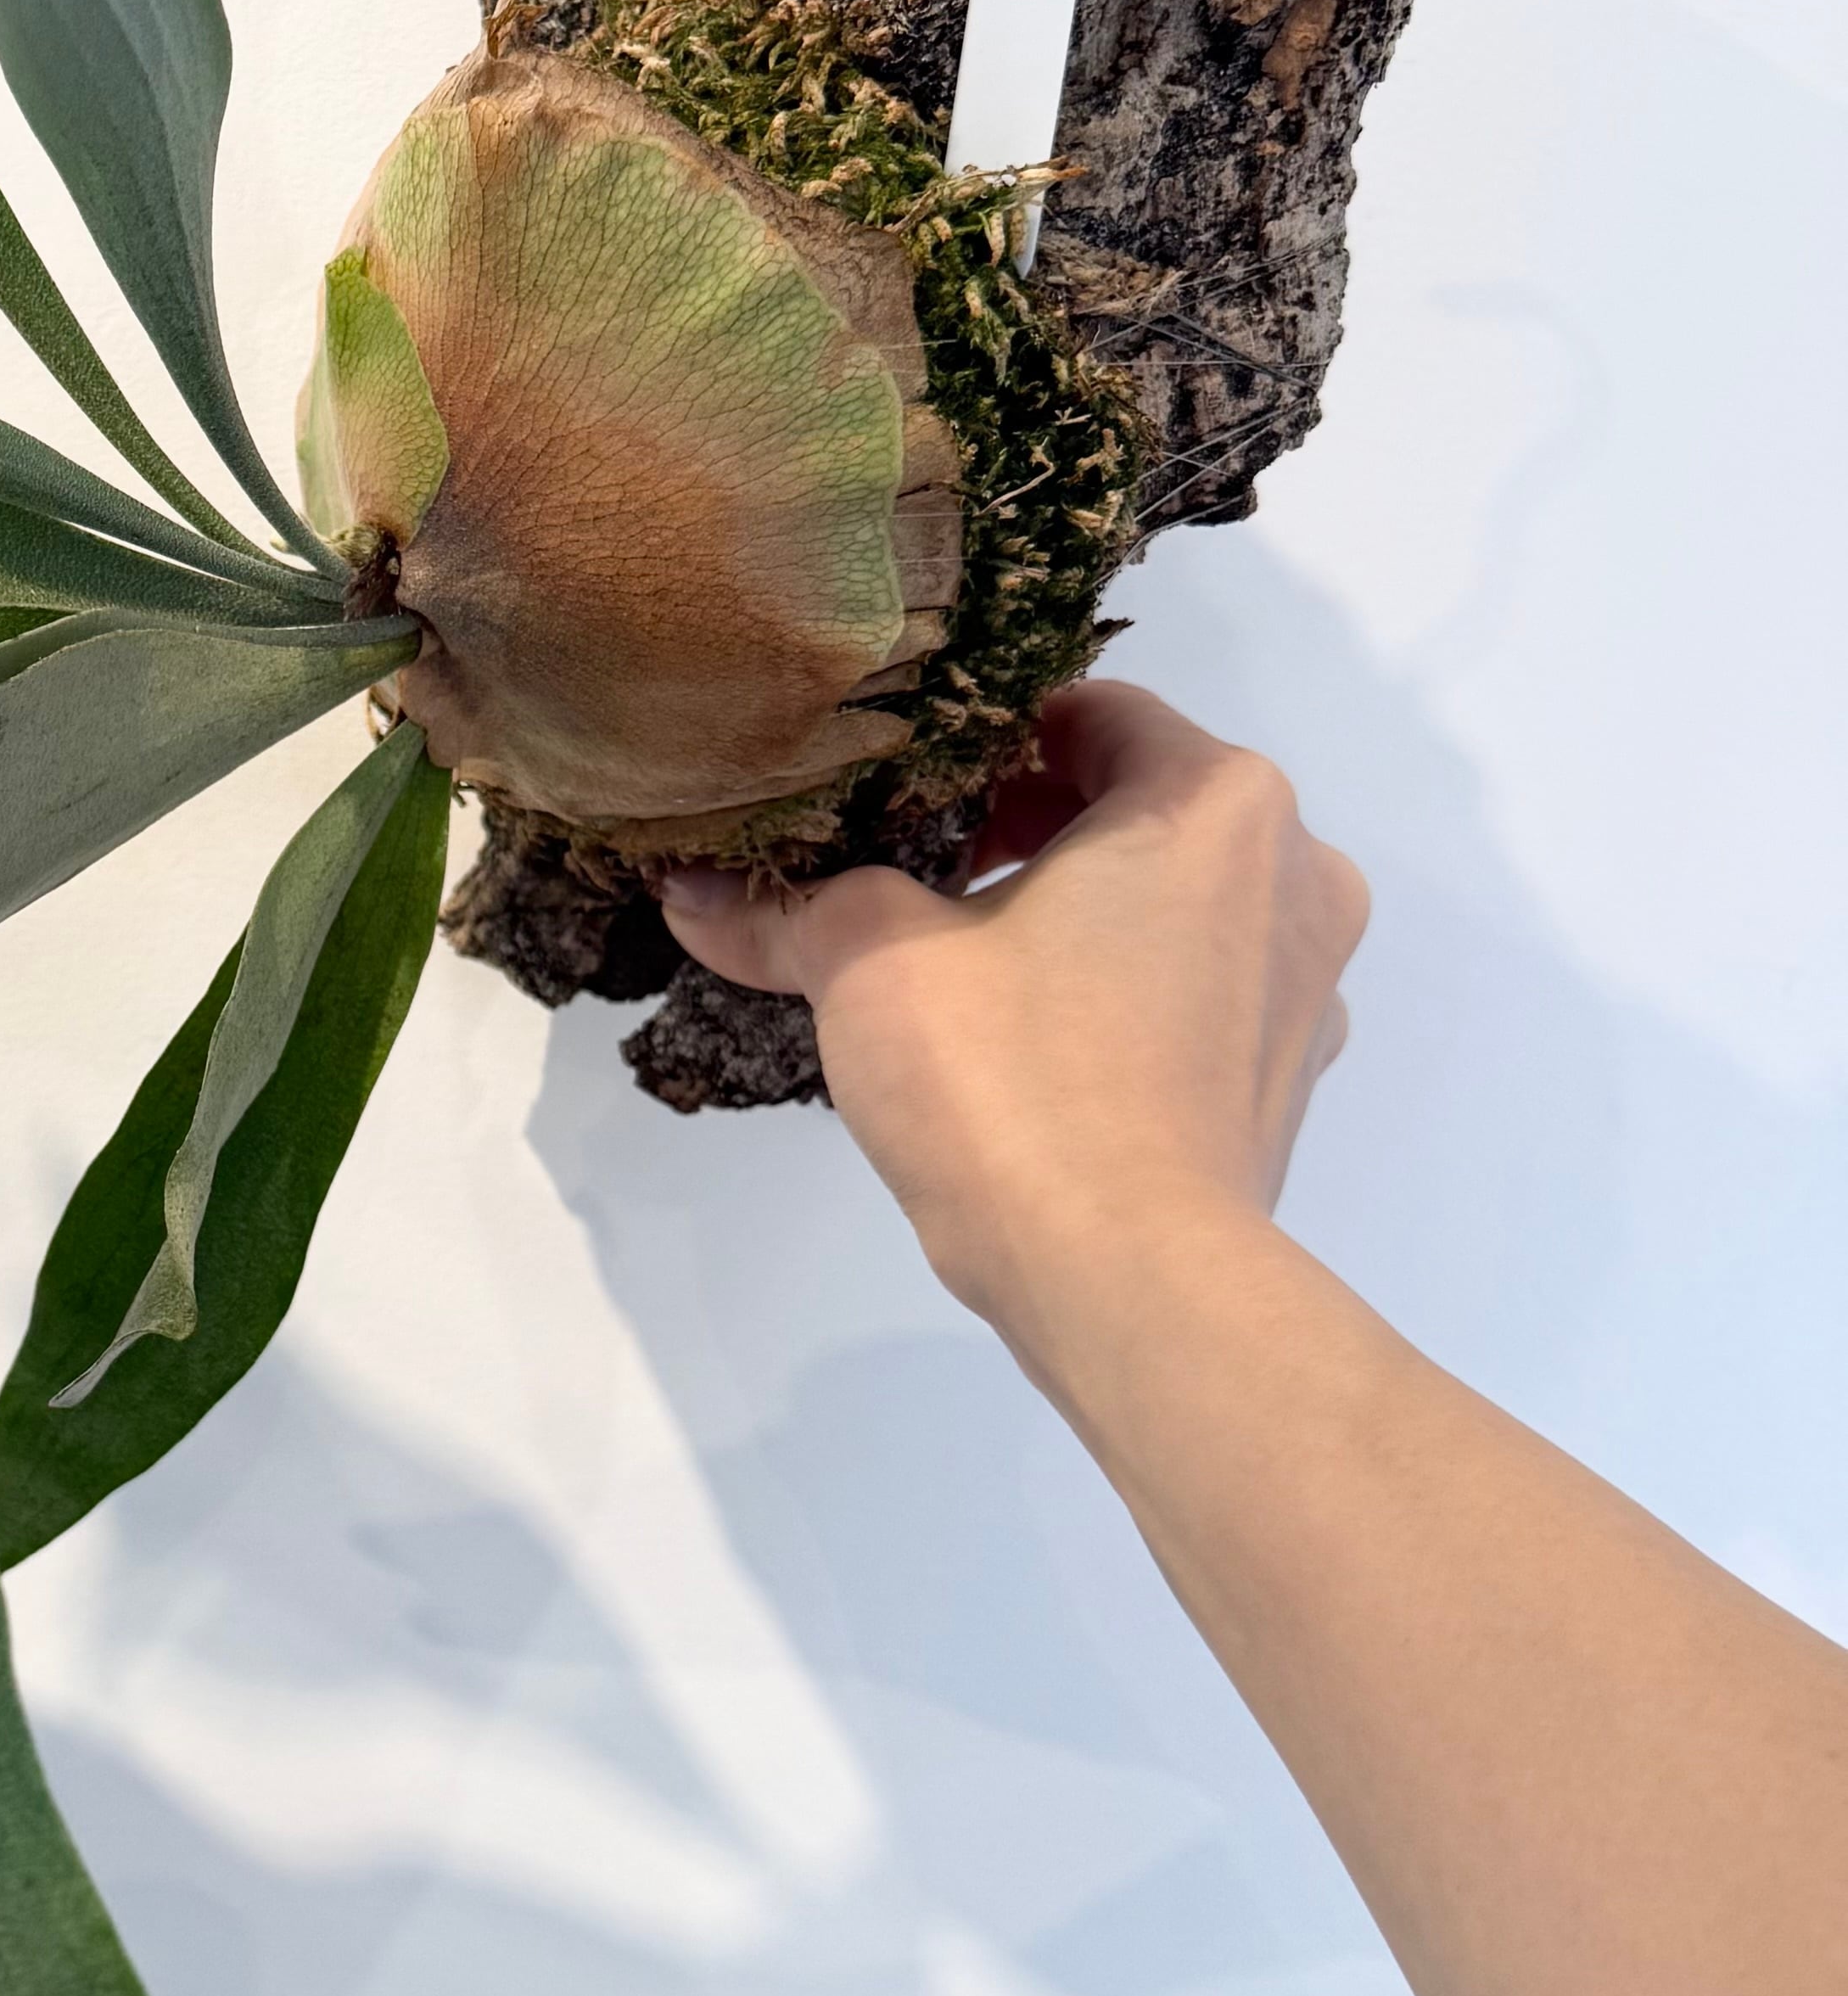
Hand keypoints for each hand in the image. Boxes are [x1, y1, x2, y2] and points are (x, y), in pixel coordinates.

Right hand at [660, 683, 1369, 1382]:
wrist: (1127, 1280)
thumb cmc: (1013, 1080)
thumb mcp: (869, 964)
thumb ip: (784, 909)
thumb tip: (686, 888)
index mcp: (1215, 797)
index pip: (1086, 715)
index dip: (977, 745)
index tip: (898, 797)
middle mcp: (1295, 869)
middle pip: (1134, 809)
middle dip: (1022, 836)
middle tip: (912, 881)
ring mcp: (1308, 982)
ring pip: (1170, 909)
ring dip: (1076, 921)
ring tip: (964, 974)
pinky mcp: (1287, 1081)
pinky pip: (1196, 1002)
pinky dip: (1122, 1005)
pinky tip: (1034, 1055)